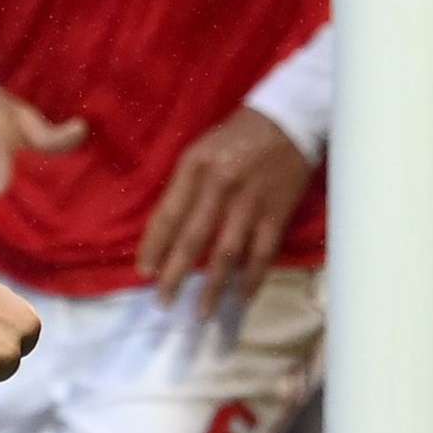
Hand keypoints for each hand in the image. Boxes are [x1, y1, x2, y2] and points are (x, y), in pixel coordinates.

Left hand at [134, 106, 318, 311]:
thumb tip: (166, 232)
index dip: (154, 246)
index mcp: (196, 167)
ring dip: (213, 287)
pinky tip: (241, 298)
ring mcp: (251, 202)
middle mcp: (221, 186)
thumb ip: (183, 187)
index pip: (169, 214)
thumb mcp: (200, 151)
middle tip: (162, 302)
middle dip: (175, 274)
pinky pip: (262, 253)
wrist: (288, 119)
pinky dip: (252, 278)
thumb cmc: (236, 137)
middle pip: (194, 239)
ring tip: (199, 314)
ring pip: (227, 253)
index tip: (144, 272)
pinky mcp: (277, 213)